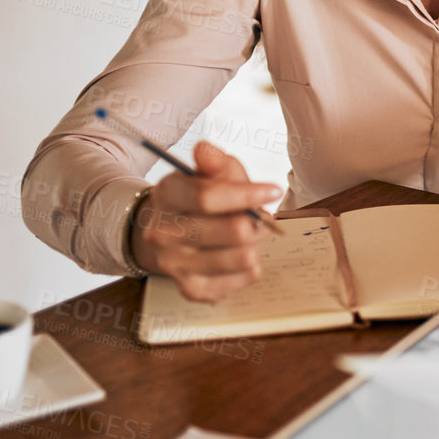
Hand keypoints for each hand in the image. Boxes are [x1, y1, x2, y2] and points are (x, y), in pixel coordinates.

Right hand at [130, 142, 283, 301]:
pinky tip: (238, 253)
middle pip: (232, 231)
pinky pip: (242, 279)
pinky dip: (250, 266)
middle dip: (257, 221)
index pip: (209, 198)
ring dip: (255, 244)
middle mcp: (163, 234)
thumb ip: (214, 161)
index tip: (274, 190)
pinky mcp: (191, 289)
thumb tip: (204, 149)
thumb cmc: (196, 198)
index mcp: (167, 195)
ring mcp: (175, 265)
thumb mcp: (206, 173)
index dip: (248, 194)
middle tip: (260, 216)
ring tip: (248, 234)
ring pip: (242, 256)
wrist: (167, 233)